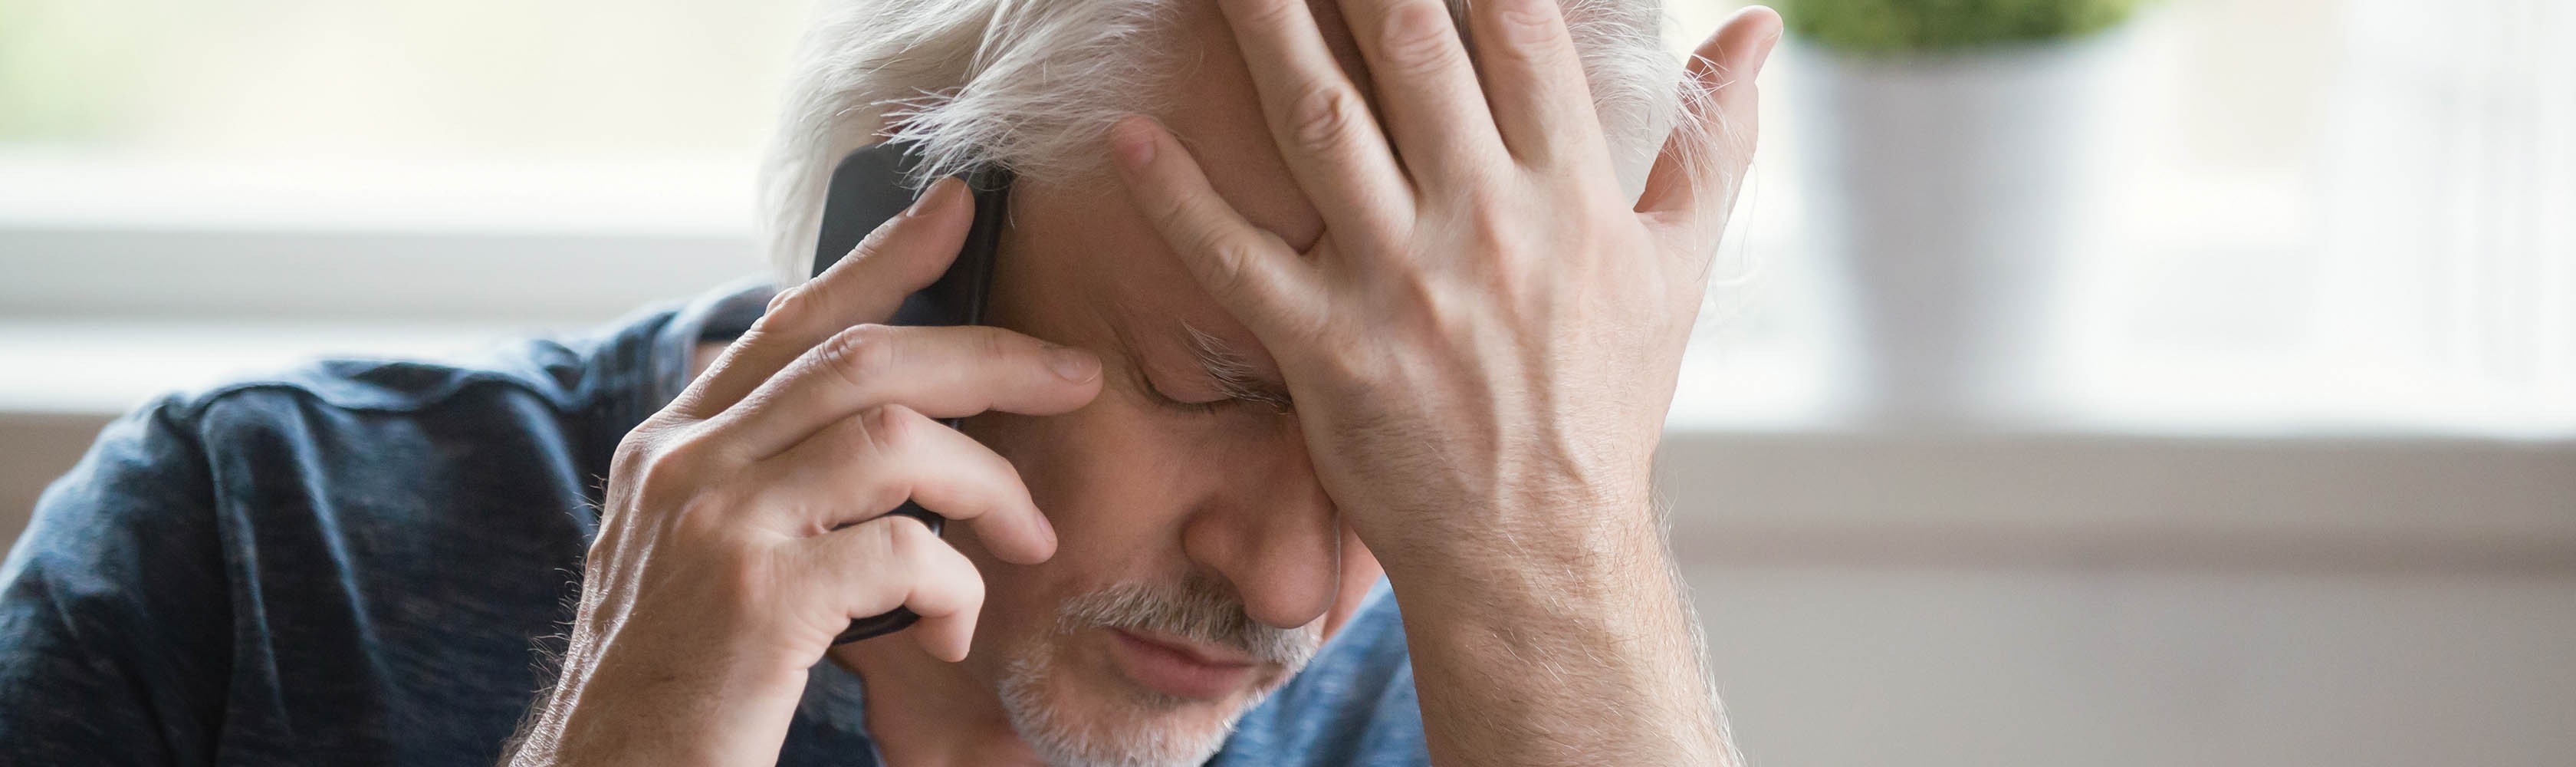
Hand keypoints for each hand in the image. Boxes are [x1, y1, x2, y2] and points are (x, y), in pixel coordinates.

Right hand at [503, 179, 1102, 766]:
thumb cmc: (679, 690)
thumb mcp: (705, 563)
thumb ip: (772, 487)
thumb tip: (891, 435)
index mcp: (673, 449)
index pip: (792, 322)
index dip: (883, 259)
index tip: (959, 210)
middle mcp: (684, 467)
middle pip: (862, 358)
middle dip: (989, 356)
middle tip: (1076, 377)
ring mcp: (715, 526)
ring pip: (894, 437)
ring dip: (990, 483)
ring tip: (1032, 537)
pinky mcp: (756, 599)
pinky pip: (904, 551)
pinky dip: (955, 587)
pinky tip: (951, 630)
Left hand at [1109, 0, 1778, 562]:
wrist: (1541, 549)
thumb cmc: (1607, 402)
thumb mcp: (1679, 268)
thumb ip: (1713, 140)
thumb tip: (1758, 29)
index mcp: (1572, 193)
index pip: (1518, 30)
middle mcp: (1487, 224)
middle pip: (1410, 47)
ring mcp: (1401, 286)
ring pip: (1318, 123)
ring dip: (1264, 28)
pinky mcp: (1326, 352)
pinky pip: (1238, 260)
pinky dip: (1180, 198)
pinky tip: (1128, 137)